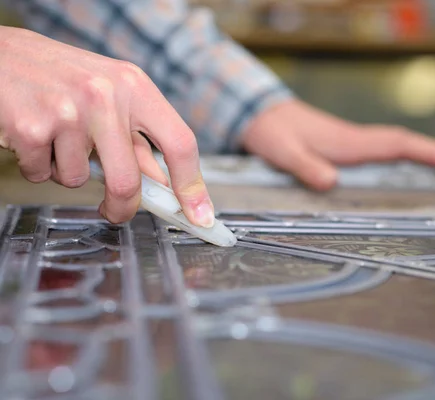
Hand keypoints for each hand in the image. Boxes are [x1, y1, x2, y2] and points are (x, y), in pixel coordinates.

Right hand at [0, 27, 213, 226]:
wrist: (0, 55)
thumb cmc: (61, 77)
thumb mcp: (111, 96)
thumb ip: (138, 139)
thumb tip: (166, 185)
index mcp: (135, 86)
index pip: (180, 143)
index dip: (192, 186)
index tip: (200, 216)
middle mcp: (106, 95)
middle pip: (129, 180)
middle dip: (123, 207)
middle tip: (116, 211)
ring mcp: (68, 111)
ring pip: (80, 180)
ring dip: (68, 171)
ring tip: (55, 137)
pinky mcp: (31, 127)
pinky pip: (44, 175)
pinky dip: (38, 166)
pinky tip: (33, 135)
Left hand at [241, 99, 434, 190]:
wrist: (261, 115)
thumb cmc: (273, 133)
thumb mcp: (284, 152)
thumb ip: (306, 167)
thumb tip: (332, 184)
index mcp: (350, 143)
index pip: (399, 145)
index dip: (433, 153)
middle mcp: (358, 142)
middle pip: (408, 145)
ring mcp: (354, 145)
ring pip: (399, 148)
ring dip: (428, 155)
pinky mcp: (347, 150)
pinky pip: (385, 153)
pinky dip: (406, 158)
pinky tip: (412, 168)